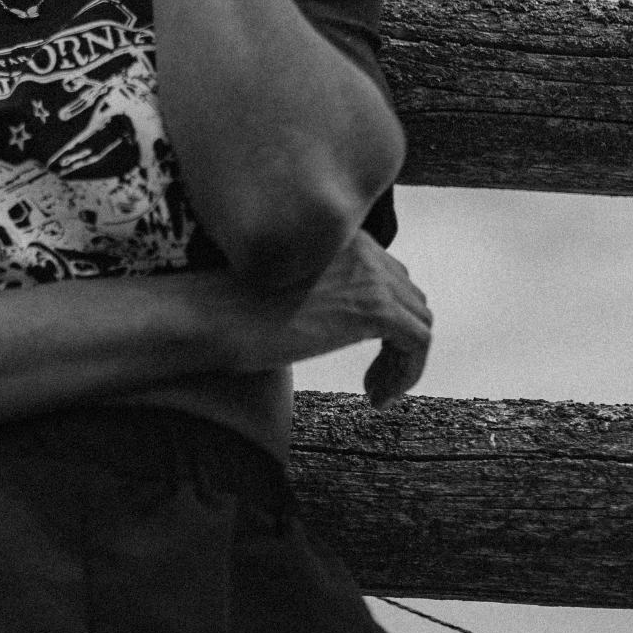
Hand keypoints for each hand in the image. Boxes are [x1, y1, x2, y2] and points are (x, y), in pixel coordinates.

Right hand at [218, 233, 432, 406]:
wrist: (213, 317)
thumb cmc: (230, 310)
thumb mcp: (286, 289)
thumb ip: (323, 292)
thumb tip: (346, 323)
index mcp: (340, 236)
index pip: (388, 277)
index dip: (384, 321)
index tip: (363, 353)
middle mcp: (363, 247)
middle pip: (409, 297)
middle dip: (397, 340)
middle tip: (372, 378)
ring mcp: (371, 276)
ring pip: (419, 321)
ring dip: (402, 361)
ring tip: (375, 390)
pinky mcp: (374, 309)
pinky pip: (418, 343)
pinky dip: (406, 372)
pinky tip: (376, 396)